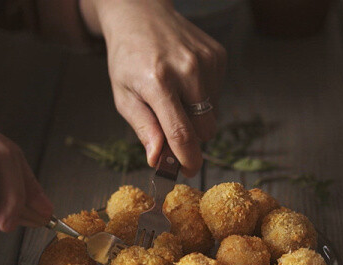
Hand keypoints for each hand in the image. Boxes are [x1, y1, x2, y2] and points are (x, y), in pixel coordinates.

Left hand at [82, 0, 226, 174]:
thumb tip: (157, 159)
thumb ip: (143, 128)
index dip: (187, 159)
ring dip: (196, 115)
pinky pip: (218, 95)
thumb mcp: (124, 96)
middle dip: (191, 137)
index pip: (181, 132)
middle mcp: (187, 69)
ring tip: (175, 95)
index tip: (188, 171)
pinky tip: (185, 80)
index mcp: (158, 82)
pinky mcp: (219, 55)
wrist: (141, 15)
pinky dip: (203, 96)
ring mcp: (207, 60)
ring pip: (214, 113)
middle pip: (205, 129)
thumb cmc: (128, 58)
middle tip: (172, 129)